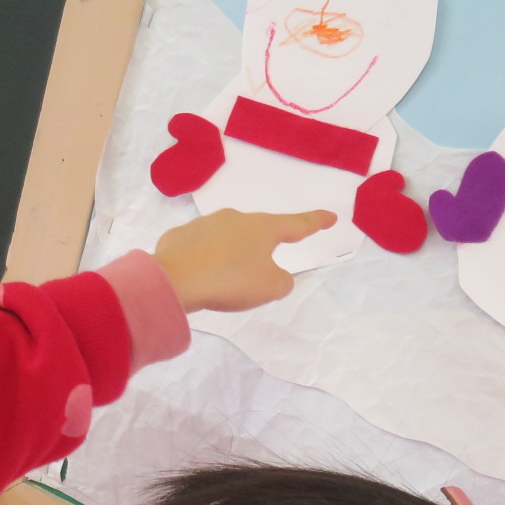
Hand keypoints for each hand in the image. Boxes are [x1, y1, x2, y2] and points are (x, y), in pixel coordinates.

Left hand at [152, 208, 334, 312]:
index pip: (297, 224)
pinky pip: (199, 248)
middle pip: (258, 231)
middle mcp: (235, 218)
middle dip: (262, 246)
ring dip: (231, 254)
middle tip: (260, 267)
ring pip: (227, 237)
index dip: (315, 222)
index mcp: (264, 228)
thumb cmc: (230, 281)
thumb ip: (281, 281)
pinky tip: (198, 275)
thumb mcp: (270, 288)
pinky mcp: (180, 236)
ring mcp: (205, 224)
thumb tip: (274, 274)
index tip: (330, 217)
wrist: (174, 279)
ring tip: (225, 278)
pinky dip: (204, 259)